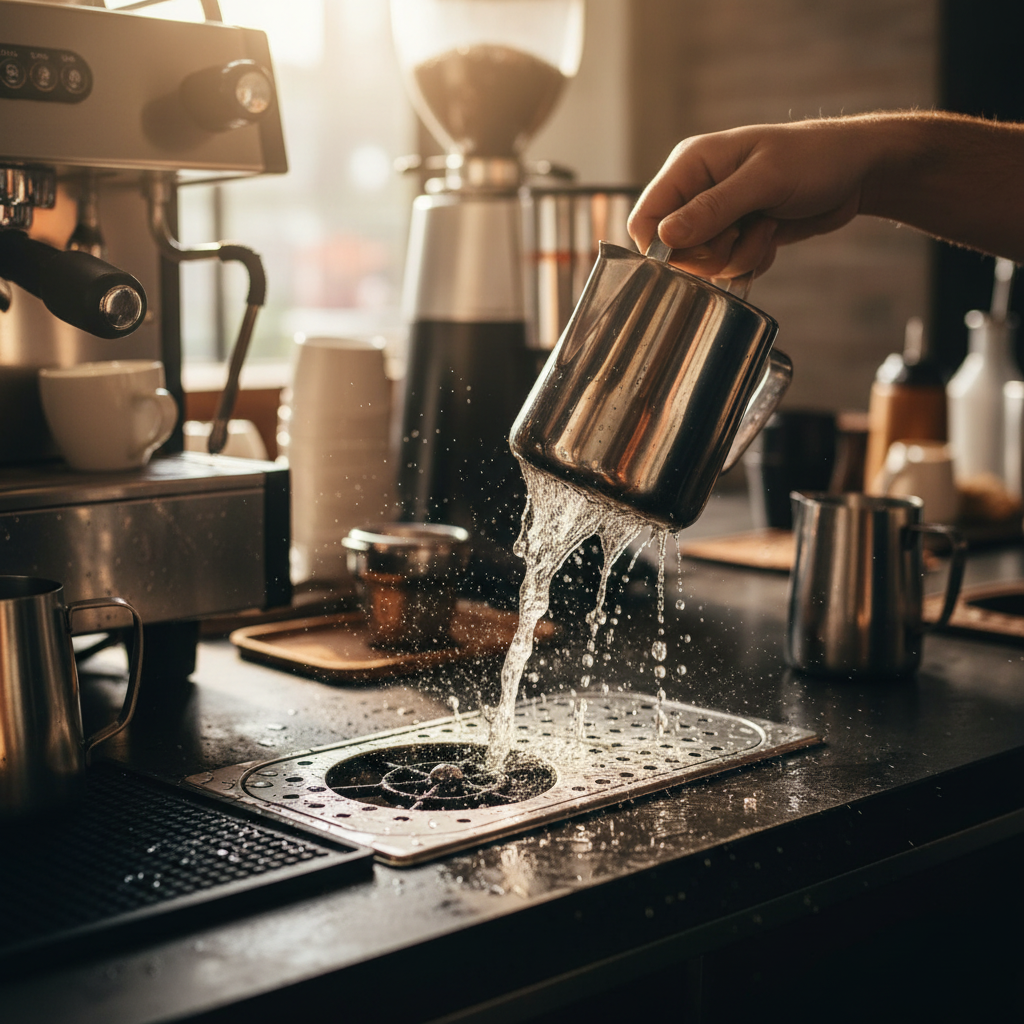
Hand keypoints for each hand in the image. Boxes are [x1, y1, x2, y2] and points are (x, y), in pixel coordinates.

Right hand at [628, 119, 878, 278]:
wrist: (856, 171)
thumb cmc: (814, 159)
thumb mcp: (764, 180)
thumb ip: (713, 209)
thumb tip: (665, 236)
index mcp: (690, 165)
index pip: (645, 218)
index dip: (661, 247)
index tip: (697, 252)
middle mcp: (696, 191)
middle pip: (673, 250)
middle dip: (712, 253)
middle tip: (745, 230)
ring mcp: (716, 216)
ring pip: (703, 264)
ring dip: (738, 257)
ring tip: (766, 228)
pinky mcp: (735, 235)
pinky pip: (727, 268)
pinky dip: (751, 260)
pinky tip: (771, 235)